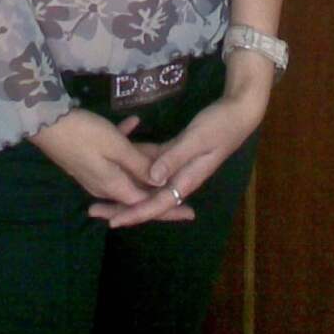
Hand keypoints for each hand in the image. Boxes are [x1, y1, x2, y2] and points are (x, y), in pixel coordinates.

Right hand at [27, 110, 193, 220]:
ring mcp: (94, 172)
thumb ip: (140, 164)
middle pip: (137, 192)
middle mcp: (104, 185)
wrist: (46, 121)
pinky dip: (125, 143)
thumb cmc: (84, 134)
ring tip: (163, 152)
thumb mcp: (116, 146)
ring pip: (126, 172)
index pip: (147, 204)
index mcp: (114, 186)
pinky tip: (133, 123)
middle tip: (183, 185)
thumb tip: (161, 183)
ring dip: (142, 163)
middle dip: (159, 187)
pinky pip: (112, 155)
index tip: (190, 212)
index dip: (169, 208)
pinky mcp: (87, 158)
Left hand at [88, 55, 272, 228]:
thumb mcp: (197, 139)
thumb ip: (174, 158)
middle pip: (147, 197)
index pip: (156, 203)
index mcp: (185, 179)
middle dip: (123, 204)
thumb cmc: (220, 126)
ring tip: (99, 190)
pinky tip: (118, 157)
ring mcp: (176, 165)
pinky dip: (136, 162)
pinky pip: (152, 161)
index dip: (135, 213)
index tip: (113, 221)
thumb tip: (152, 179)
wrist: (238, 112)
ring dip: (126, 185)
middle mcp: (179, 177)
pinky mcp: (175, 151)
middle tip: (94, 210)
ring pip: (147, 181)